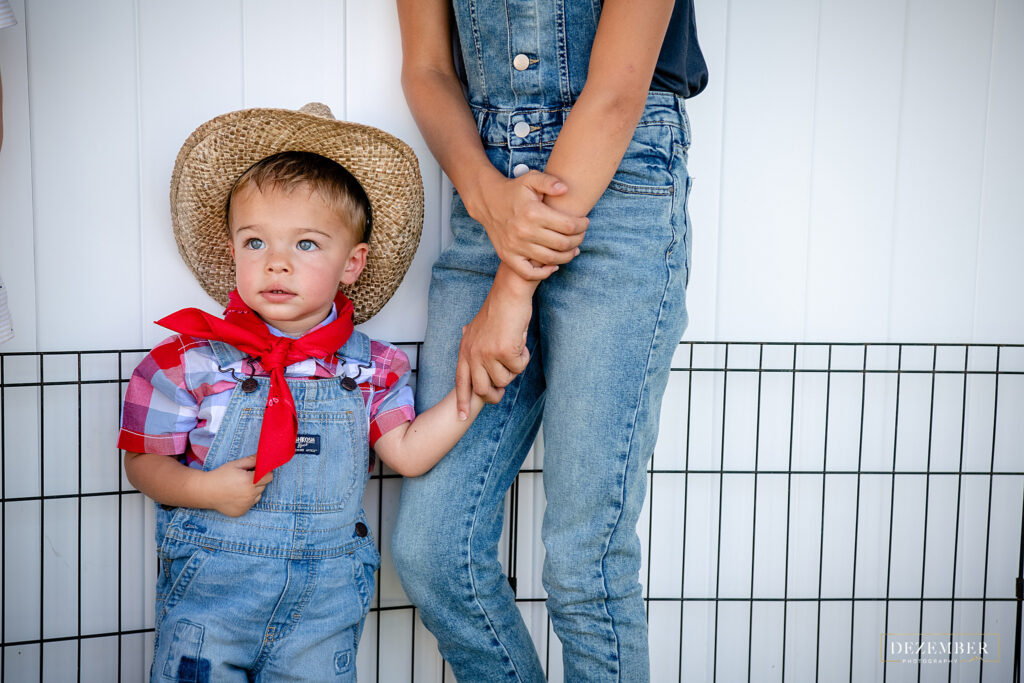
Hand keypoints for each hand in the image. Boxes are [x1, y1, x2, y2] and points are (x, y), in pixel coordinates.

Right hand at [203, 454, 272, 516]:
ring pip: (258, 495)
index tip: (259, 470)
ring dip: (253, 491)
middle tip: (245, 478)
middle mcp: (250, 495)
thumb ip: (252, 460)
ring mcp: (246, 505)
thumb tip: (265, 456)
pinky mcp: (242, 512)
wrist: (206, 491)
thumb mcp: (236, 464)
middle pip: (264, 486)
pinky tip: (236, 495)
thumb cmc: (221, 475)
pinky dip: (247, 499)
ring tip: (239, 487)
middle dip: (258, 481)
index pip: (269, 476)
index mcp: (249, 481)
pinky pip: (251, 504)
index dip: (266, 472)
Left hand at [455, 269, 533, 415]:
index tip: (461, 416)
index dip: (463, 401)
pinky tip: (520, 342)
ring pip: (505, 379)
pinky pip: (519, 368)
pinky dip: (524, 357)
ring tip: (513, 348)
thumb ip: (473, 341)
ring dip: (514, 367)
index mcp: (465, 349)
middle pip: (483, 389)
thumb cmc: (498, 309)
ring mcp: (488, 354)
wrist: (509, 294)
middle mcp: (473, 354)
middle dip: (495, 393)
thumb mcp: (477, 327)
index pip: (461, 381)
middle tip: (503, 390)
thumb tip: (467, 342)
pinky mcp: (504, 352)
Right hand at [471, 171, 587, 279]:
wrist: (487, 201)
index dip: (582, 226)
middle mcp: (524, 231)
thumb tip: (565, 189)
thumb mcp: (530, 179)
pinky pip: (529, 272)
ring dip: (567, 256)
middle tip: (581, 235)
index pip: (568, 226)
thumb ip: (549, 181)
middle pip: (562, 244)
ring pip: (550, 259)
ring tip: (573, 249)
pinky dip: (544, 273)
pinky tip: (554, 265)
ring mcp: (515, 246)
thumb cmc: (514, 190)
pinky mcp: (508, 256)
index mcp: (533, 212)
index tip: (585, 222)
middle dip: (578, 240)